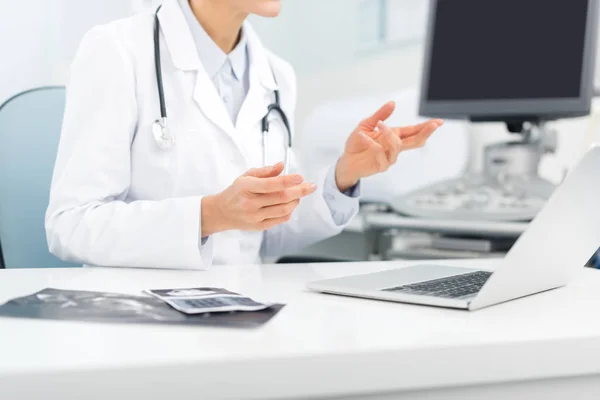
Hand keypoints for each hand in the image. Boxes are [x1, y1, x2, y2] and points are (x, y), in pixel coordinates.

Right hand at [201, 162, 316, 235]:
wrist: (221, 212)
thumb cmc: (236, 192)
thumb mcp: (246, 176)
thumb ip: (265, 171)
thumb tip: (281, 166)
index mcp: (246, 187)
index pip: (271, 184)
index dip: (288, 180)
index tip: (300, 177)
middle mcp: (250, 203)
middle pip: (281, 197)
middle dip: (299, 191)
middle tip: (310, 186)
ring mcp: (255, 217)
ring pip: (283, 209)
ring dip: (295, 201)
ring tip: (299, 194)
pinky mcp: (259, 226)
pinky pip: (280, 219)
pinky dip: (289, 211)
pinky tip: (290, 204)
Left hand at [335, 101, 443, 190]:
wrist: (346, 160)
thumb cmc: (357, 144)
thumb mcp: (367, 124)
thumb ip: (380, 115)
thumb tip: (392, 103)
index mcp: (394, 136)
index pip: (413, 131)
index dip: (426, 127)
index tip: (438, 122)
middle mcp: (394, 147)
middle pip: (415, 141)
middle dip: (425, 133)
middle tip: (433, 125)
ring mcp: (389, 157)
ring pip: (397, 146)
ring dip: (389, 134)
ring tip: (380, 125)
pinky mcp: (381, 165)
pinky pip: (380, 154)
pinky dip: (372, 144)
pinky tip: (363, 137)